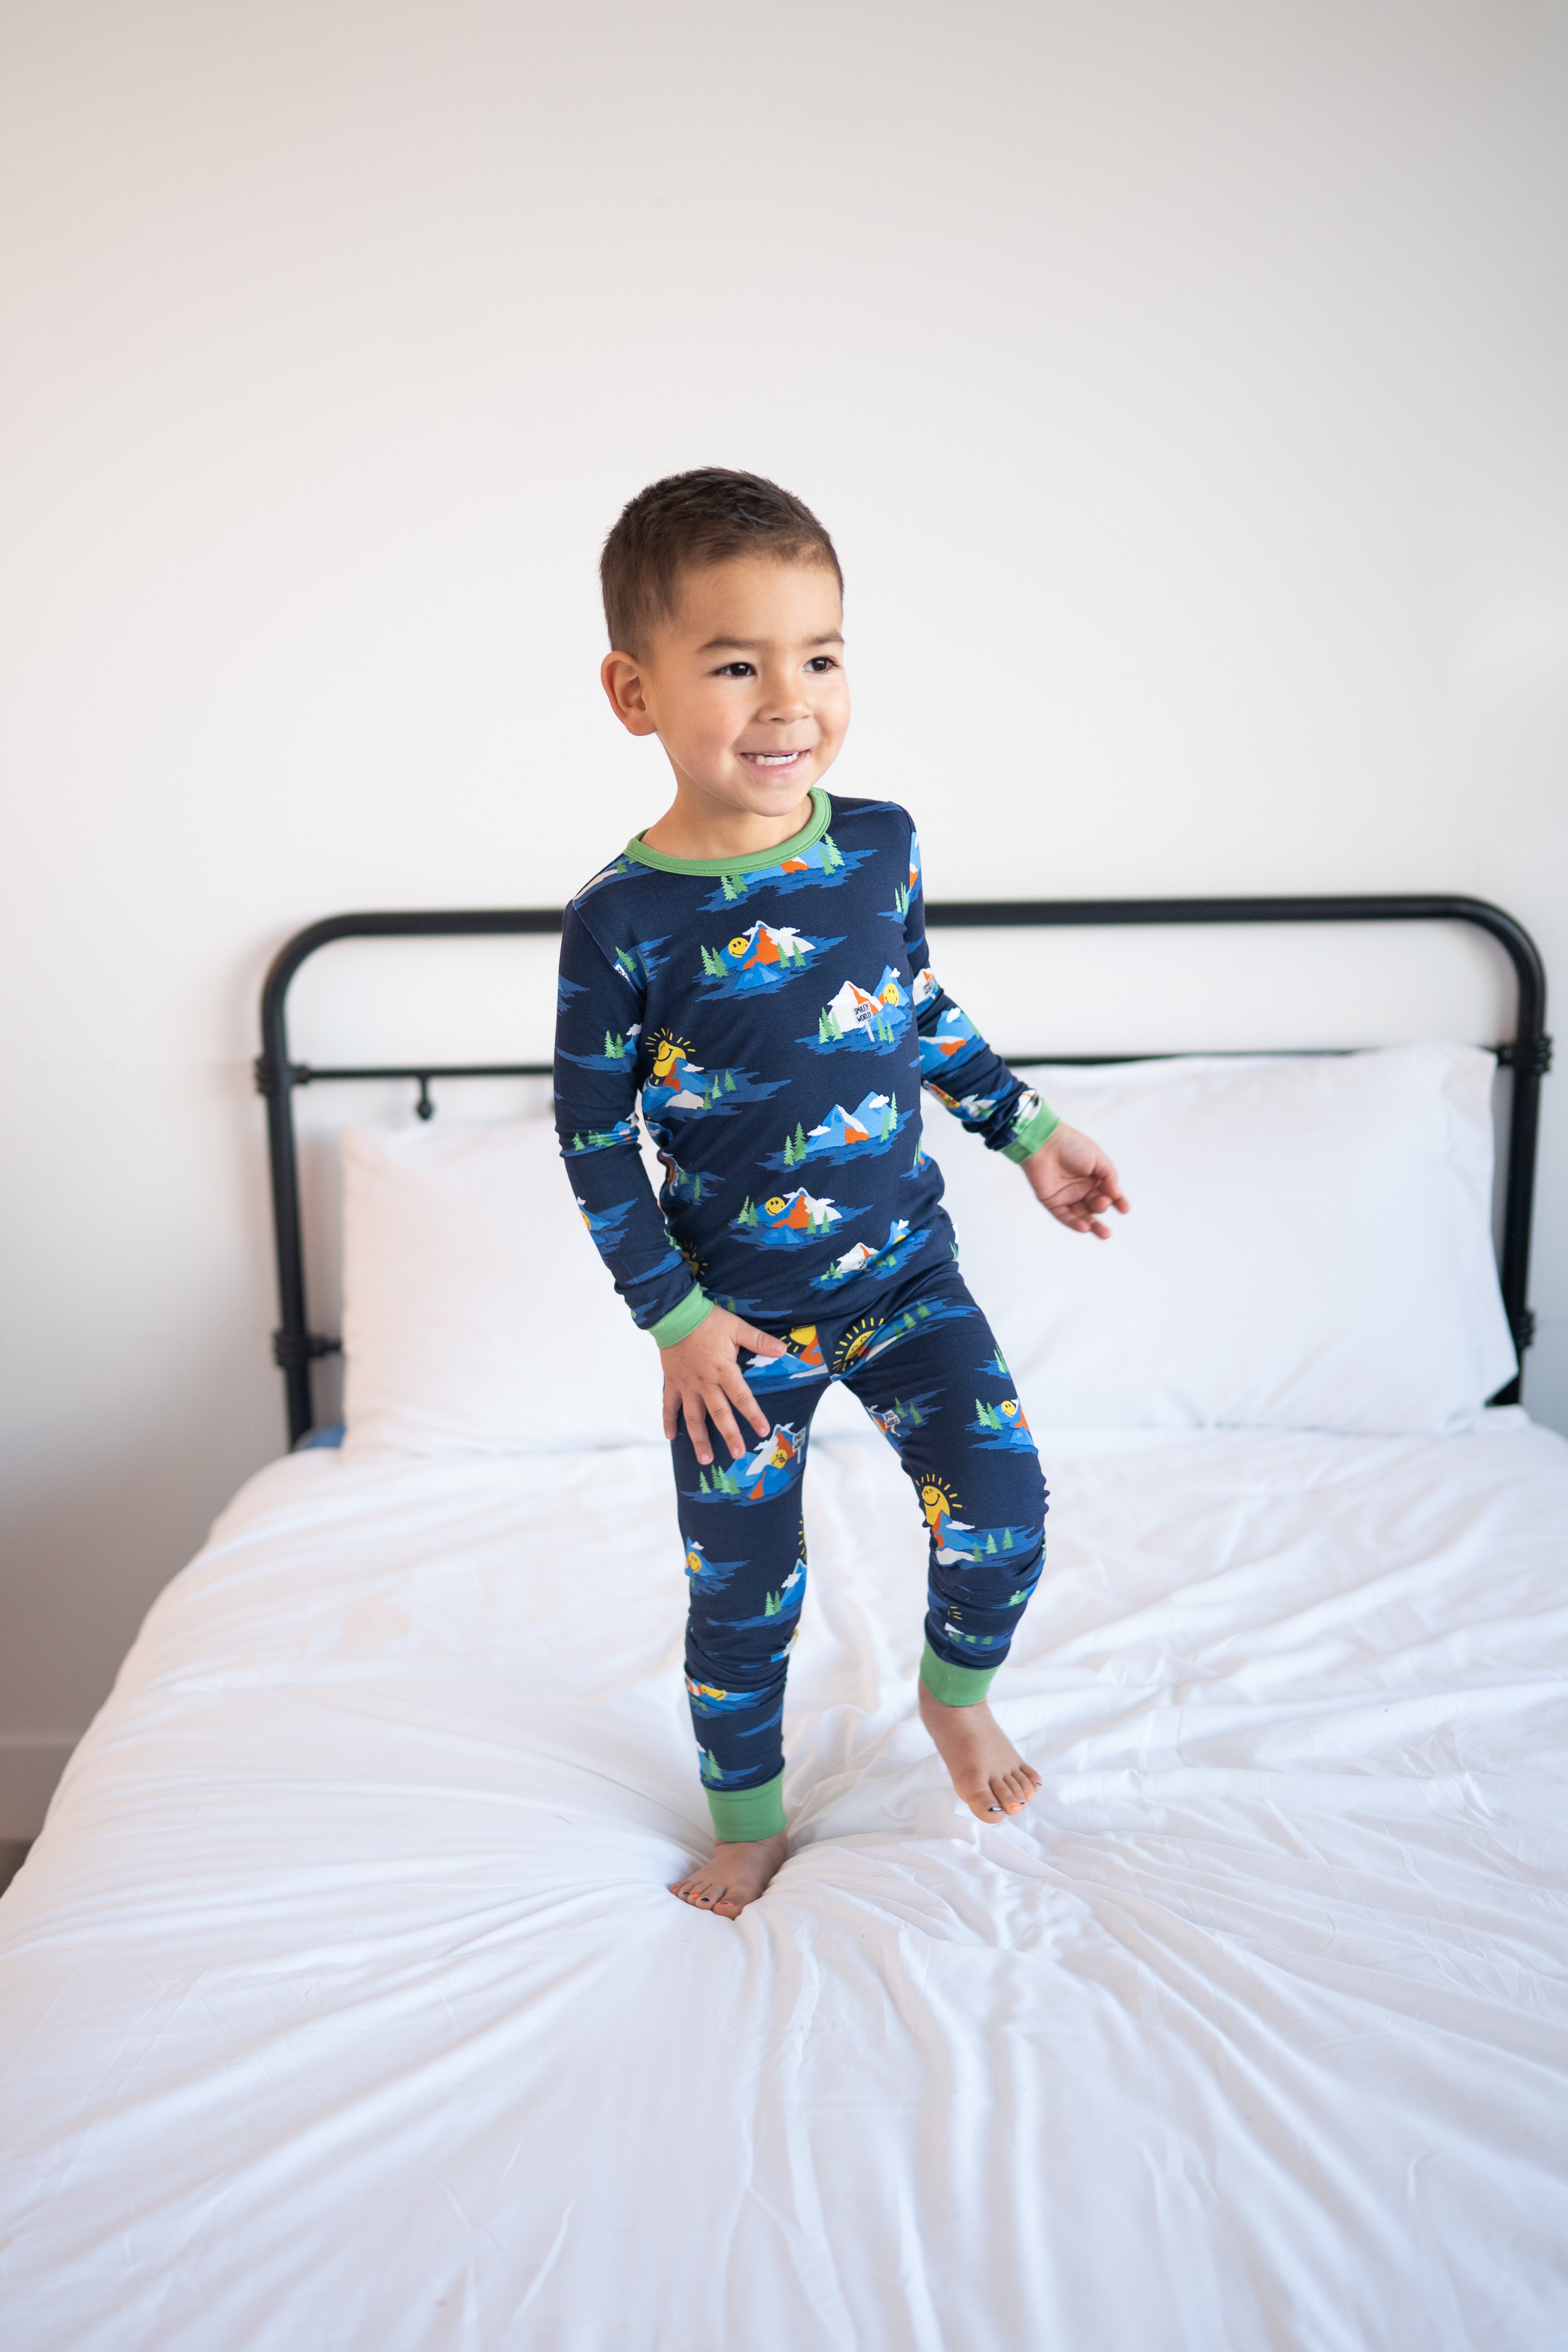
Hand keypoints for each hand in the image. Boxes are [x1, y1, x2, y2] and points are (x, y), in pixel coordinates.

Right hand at [660, 1307, 787, 1466]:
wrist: (674, 1313)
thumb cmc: (708, 1320)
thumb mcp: (736, 1327)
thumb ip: (759, 1341)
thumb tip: (784, 1351)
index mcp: (723, 1369)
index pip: (741, 1396)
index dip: (753, 1414)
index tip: (763, 1431)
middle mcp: (704, 1382)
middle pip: (718, 1413)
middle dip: (728, 1435)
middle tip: (737, 1455)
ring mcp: (686, 1384)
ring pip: (693, 1417)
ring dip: (698, 1439)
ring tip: (705, 1460)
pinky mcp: (672, 1382)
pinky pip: (668, 1405)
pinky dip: (668, 1421)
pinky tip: (671, 1438)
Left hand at [1021, 1121, 1129, 1238]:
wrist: (1043, 1142)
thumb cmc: (1070, 1145)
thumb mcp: (1097, 1158)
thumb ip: (1109, 1176)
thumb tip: (1116, 1195)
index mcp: (1094, 1177)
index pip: (1109, 1193)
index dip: (1118, 1201)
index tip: (1125, 1209)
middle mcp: (1081, 1188)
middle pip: (1095, 1206)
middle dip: (1102, 1208)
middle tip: (1104, 1204)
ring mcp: (1067, 1196)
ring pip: (1082, 1215)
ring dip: (1093, 1225)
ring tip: (1105, 1234)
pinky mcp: (1052, 1201)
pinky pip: (1064, 1216)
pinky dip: (1074, 1223)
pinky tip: (1085, 1228)